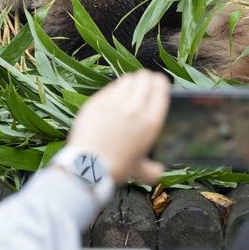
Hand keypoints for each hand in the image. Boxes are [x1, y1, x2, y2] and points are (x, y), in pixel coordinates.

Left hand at [66, 70, 168, 184]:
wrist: (87, 167)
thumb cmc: (116, 169)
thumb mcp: (139, 170)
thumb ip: (152, 169)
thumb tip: (158, 171)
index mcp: (150, 122)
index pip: (160, 88)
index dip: (161, 83)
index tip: (158, 84)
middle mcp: (134, 108)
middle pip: (144, 78)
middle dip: (146, 79)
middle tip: (144, 84)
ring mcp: (113, 103)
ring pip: (126, 79)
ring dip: (130, 82)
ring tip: (129, 88)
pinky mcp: (95, 102)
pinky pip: (109, 88)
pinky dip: (113, 89)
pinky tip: (112, 96)